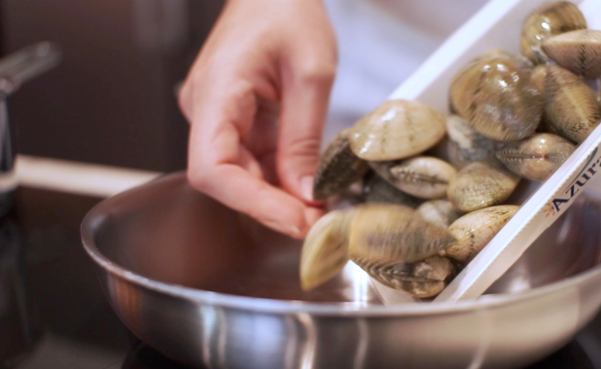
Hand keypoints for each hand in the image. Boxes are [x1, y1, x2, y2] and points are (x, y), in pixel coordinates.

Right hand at [179, 0, 336, 238]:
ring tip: (321, 207)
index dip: (252, 202)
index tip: (295, 220)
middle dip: (272, 206)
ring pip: (240, 173)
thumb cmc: (287, 9)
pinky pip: (251, 157)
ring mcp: (217, 115)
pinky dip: (280, 175)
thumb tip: (305, 194)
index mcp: (216, 91)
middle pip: (226, 178)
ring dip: (279, 194)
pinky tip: (309, 185)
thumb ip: (304, 138)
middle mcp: (206, 108)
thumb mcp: (312, 73)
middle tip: (319, 223)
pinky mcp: (234, 118)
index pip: (213, 168)